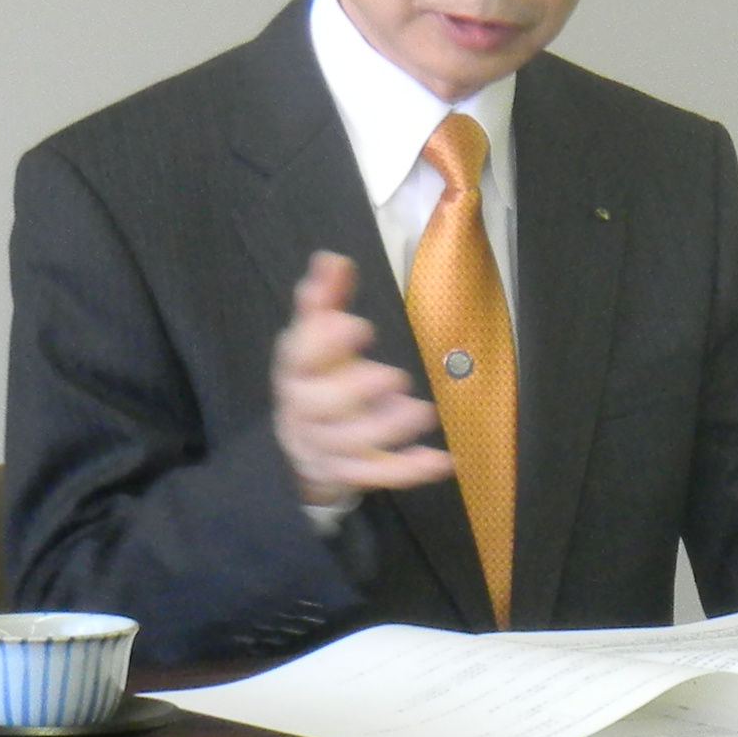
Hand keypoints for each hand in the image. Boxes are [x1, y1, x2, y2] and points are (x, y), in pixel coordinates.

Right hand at [272, 250, 456, 509]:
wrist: (299, 444)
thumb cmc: (314, 380)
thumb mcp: (313, 340)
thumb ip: (324, 301)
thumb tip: (332, 260)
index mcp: (294, 373)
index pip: (299, 358)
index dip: (325, 343)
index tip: (359, 326)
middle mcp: (304, 412)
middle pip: (321, 406)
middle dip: (355, 391)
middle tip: (392, 376)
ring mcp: (326, 446)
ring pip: (351, 445)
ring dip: (387, 430)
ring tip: (422, 412)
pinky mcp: (349, 473)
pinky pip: (378, 476)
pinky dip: (409, 470)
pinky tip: (443, 460)